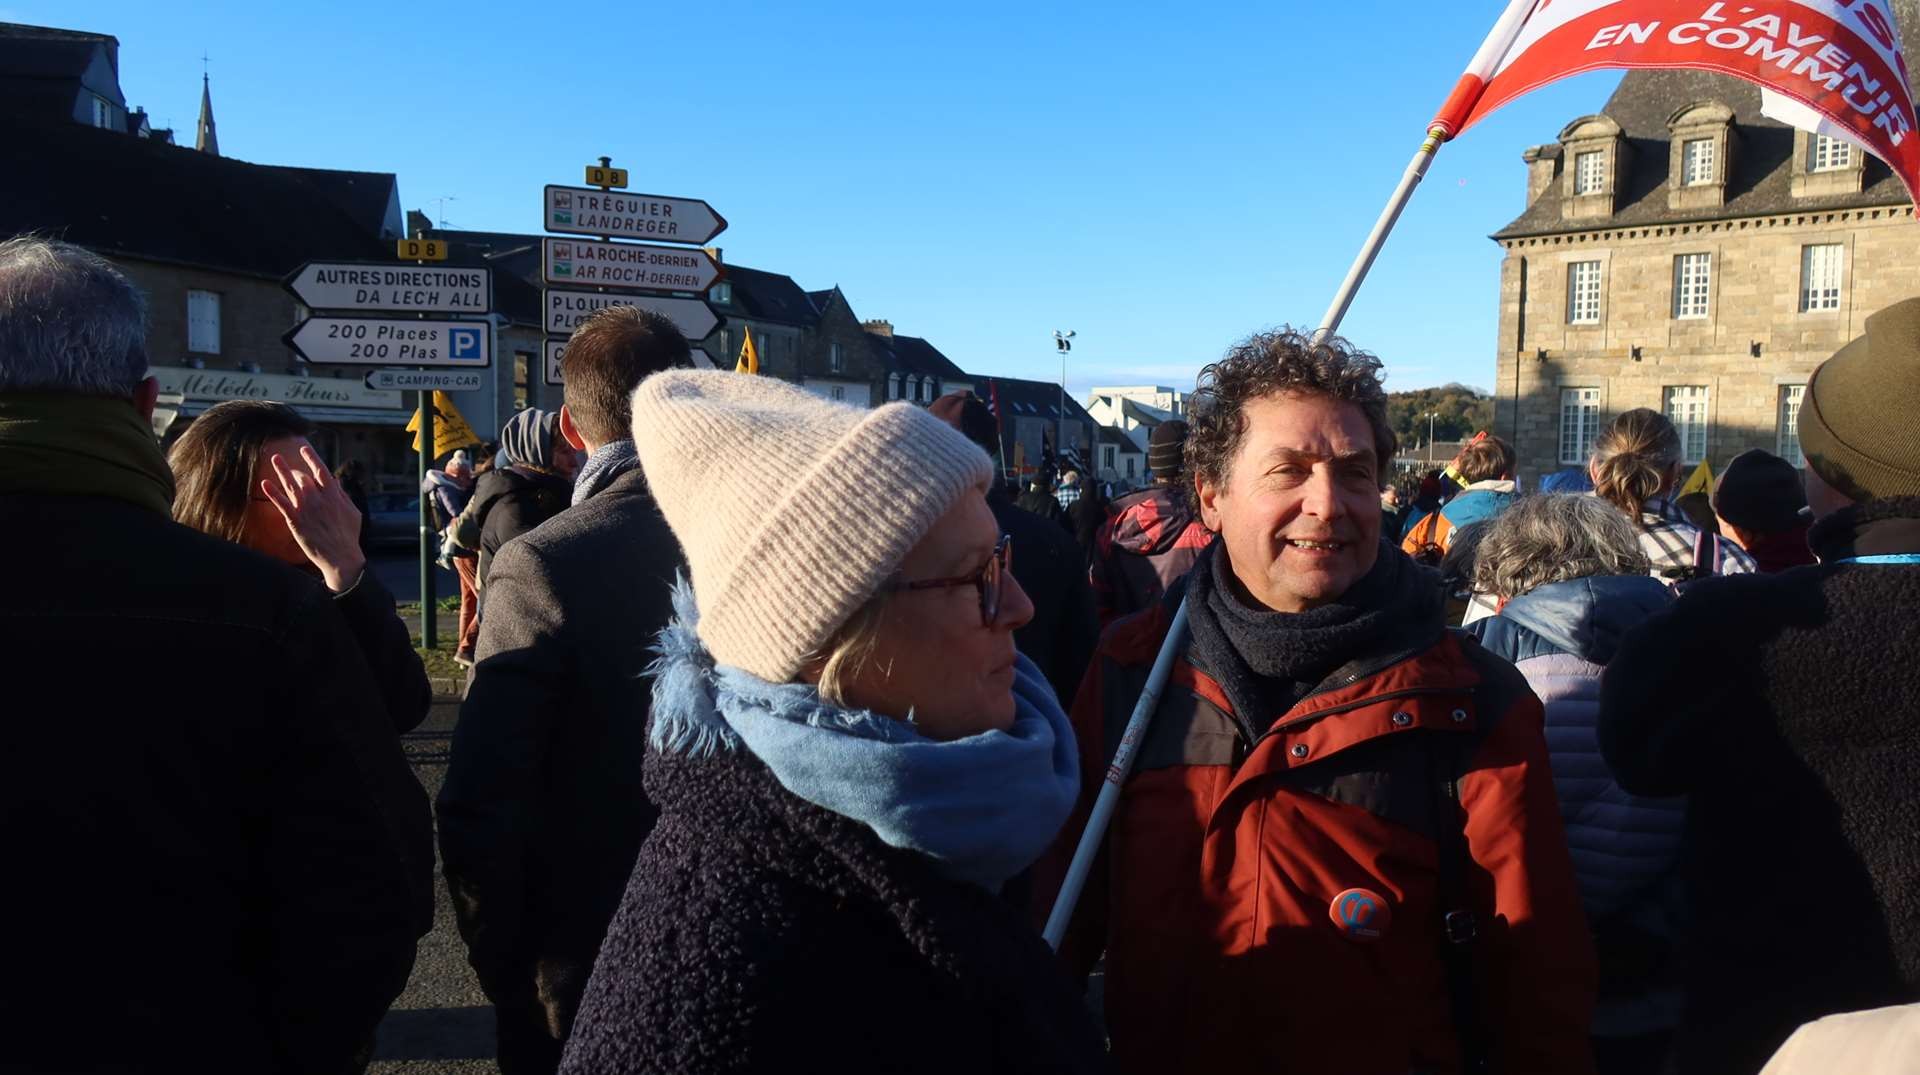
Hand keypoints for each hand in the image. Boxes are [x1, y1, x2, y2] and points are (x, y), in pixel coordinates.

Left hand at [261, 445, 366, 592]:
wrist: (341, 557)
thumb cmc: (349, 536)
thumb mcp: (353, 512)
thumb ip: (343, 496)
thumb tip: (335, 482)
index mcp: (334, 496)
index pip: (321, 470)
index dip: (311, 458)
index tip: (304, 449)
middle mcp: (319, 499)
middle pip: (304, 477)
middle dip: (296, 470)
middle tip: (289, 468)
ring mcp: (306, 509)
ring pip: (291, 485)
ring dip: (282, 470)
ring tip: (275, 458)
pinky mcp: (296, 521)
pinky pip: (282, 503)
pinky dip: (273, 492)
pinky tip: (265, 483)